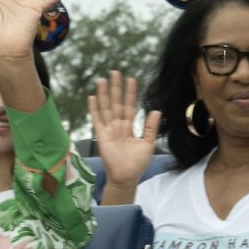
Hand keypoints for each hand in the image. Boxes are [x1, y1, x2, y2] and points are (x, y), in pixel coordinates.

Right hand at [88, 71, 161, 187]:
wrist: (126, 176)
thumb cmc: (137, 163)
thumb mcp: (148, 144)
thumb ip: (150, 127)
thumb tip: (156, 111)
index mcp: (130, 126)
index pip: (130, 105)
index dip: (131, 93)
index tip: (132, 79)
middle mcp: (118, 125)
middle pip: (116, 102)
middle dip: (116, 88)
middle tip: (115, 72)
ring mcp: (109, 129)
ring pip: (106, 107)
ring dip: (103, 94)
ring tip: (102, 80)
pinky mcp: (101, 135)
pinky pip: (97, 119)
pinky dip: (94, 109)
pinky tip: (92, 97)